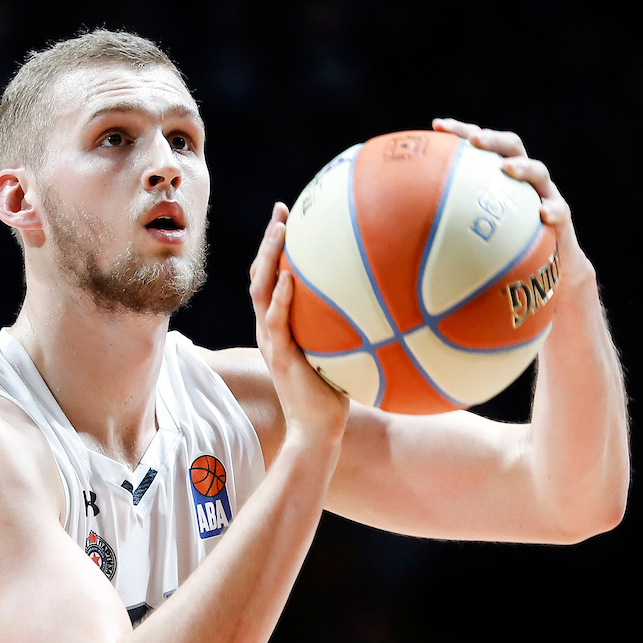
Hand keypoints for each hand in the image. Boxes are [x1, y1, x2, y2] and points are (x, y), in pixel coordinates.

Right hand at [249, 202, 349, 444]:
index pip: (270, 280)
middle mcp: (269, 331)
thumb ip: (345, 328)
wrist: (317, 431)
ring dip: (269, 258)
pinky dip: (281, 298)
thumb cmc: (332, 395)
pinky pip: (277, 322)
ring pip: (261, 292)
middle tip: (281, 211)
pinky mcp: (282, 358)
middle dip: (269, 241)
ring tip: (280, 230)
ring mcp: (272, 343)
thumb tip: (382, 302)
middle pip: (260, 276)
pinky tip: (290, 277)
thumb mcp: (337, 353)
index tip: (286, 218)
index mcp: (278, 327)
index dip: (274, 249)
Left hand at [433, 118, 593, 288]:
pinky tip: (542, 214)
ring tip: (507, 169)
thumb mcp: (471, 229)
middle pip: (511, 146)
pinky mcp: (559, 217)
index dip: (461, 131)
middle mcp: (522, 178)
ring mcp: (543, 194)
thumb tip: (399, 225)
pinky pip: (559, 211)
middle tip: (474, 140)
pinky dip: (552, 210)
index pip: (481, 144)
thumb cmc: (498, 245)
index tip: (437, 126)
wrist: (543, 266)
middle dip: (492, 139)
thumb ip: (446, 219)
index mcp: (498, 173)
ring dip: (523, 167)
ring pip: (538, 172)